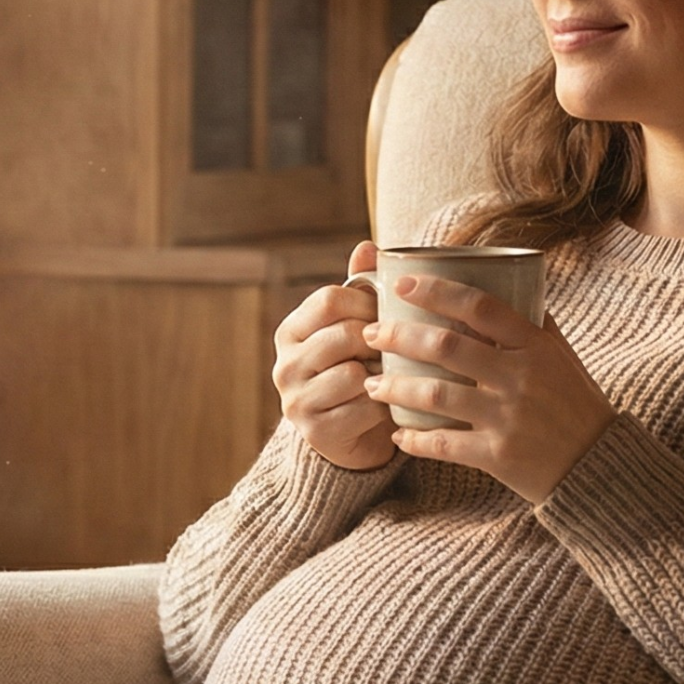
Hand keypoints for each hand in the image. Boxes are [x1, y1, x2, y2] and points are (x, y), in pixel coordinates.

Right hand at [273, 241, 394, 470]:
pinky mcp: (316, 433)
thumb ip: (360, 288)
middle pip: (344, 334)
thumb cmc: (357, 370)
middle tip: (398, 349)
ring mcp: (296, 400)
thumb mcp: (355, 328)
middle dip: (379, 341)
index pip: (329, 299)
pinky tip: (391, 405)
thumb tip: (367, 246)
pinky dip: (383, 407)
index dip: (367, 302)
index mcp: (291, 331)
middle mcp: (285, 364)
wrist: (352, 437)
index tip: (388, 314)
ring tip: (393, 377)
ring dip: (383, 376)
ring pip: (353, 374)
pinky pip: (362, 409)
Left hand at [364, 274, 614, 502]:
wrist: (598, 465)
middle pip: (446, 346)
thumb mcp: (562, 356)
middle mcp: (520, 377)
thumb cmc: (576, 404)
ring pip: (435, 394)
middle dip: (399, 335)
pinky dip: (414, 439)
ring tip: (372, 383)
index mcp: (535, 345)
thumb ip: (535, 324)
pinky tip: (397, 434)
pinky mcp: (497, 455)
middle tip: (372, 333)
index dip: (437, 290)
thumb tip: (510, 285)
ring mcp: (507, 417)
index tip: (403, 284)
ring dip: (395, 386)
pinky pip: (443, 444)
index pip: (480, 305)